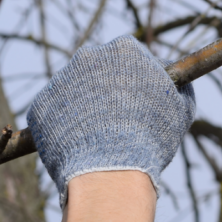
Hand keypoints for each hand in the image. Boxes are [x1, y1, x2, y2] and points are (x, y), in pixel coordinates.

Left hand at [27, 35, 195, 206]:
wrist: (109, 172)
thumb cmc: (151, 139)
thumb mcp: (181, 111)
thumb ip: (181, 90)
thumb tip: (181, 85)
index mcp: (125, 50)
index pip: (129, 56)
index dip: (135, 77)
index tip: (138, 98)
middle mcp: (88, 56)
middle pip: (97, 68)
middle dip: (105, 88)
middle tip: (116, 118)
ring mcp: (60, 80)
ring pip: (73, 91)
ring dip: (82, 107)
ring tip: (97, 138)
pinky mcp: (40, 105)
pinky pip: (53, 113)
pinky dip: (63, 127)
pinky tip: (78, 145)